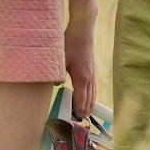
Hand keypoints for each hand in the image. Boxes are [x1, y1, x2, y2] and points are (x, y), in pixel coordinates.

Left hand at [64, 0, 96, 117]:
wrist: (83, 29)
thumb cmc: (71, 43)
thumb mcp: (60, 59)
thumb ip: (57, 75)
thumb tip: (56, 86)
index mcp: (81, 78)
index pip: (81, 101)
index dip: (78, 111)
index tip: (74, 120)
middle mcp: (89, 78)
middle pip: (89, 100)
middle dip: (84, 111)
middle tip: (78, 120)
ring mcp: (93, 73)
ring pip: (93, 93)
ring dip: (89, 104)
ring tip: (85, 113)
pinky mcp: (93, 68)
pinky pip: (93, 87)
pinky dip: (91, 95)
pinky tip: (89, 97)